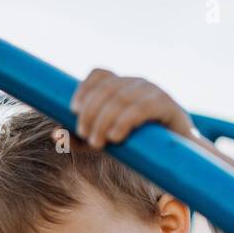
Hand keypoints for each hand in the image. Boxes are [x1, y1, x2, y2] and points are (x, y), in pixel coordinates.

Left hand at [69, 68, 196, 149]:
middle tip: (85, 136)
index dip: (84, 88)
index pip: (100, 74)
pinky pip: (142, 107)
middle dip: (91, 113)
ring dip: (104, 120)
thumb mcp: (106, 142)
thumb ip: (81, 139)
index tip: (73, 110)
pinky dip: (125, 120)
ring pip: (121, 98)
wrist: (178, 158)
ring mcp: (153, 91)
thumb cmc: (139, 148)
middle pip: (107, 88)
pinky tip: (116, 136)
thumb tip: (55, 134)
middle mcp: (137, 83)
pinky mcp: (167, 105)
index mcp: (123, 86)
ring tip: (98, 143)